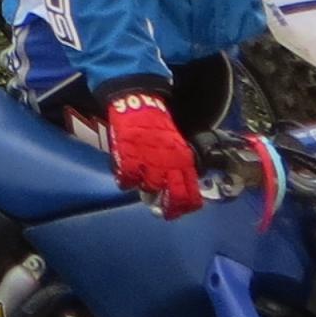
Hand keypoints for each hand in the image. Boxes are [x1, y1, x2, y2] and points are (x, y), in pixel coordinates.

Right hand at [103, 90, 201, 214]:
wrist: (138, 104)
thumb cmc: (157, 124)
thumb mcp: (176, 144)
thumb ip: (178, 164)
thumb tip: (177, 181)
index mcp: (184, 161)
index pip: (190, 192)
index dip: (186, 205)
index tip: (181, 210)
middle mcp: (169, 165)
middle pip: (174, 195)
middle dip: (169, 207)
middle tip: (163, 212)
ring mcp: (149, 163)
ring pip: (151, 188)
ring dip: (146, 190)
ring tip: (141, 186)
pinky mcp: (130, 159)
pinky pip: (128, 180)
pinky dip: (126, 182)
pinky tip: (125, 180)